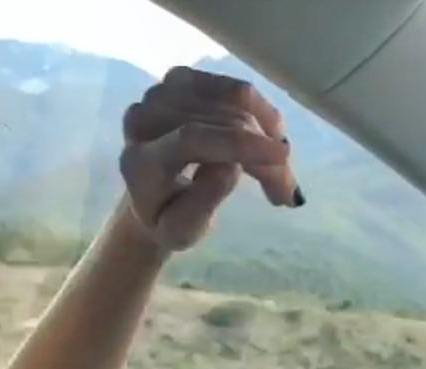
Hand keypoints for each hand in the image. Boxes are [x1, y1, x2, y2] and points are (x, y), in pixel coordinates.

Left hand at [119, 66, 299, 252]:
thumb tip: (230, 167)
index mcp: (140, 161)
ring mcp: (161, 93)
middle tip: (285, 189)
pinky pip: (233, 89)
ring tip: (277, 166)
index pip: (193, 138)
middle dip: (262, 150)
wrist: (151, 199)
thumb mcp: (183, 231)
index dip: (240, 144)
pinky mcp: (179, 80)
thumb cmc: (169, 221)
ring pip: (232, 99)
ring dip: (265, 132)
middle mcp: (144, 118)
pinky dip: (258, 112)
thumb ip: (201, 204)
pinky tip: (267, 137)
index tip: (282, 158)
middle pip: (220, 121)